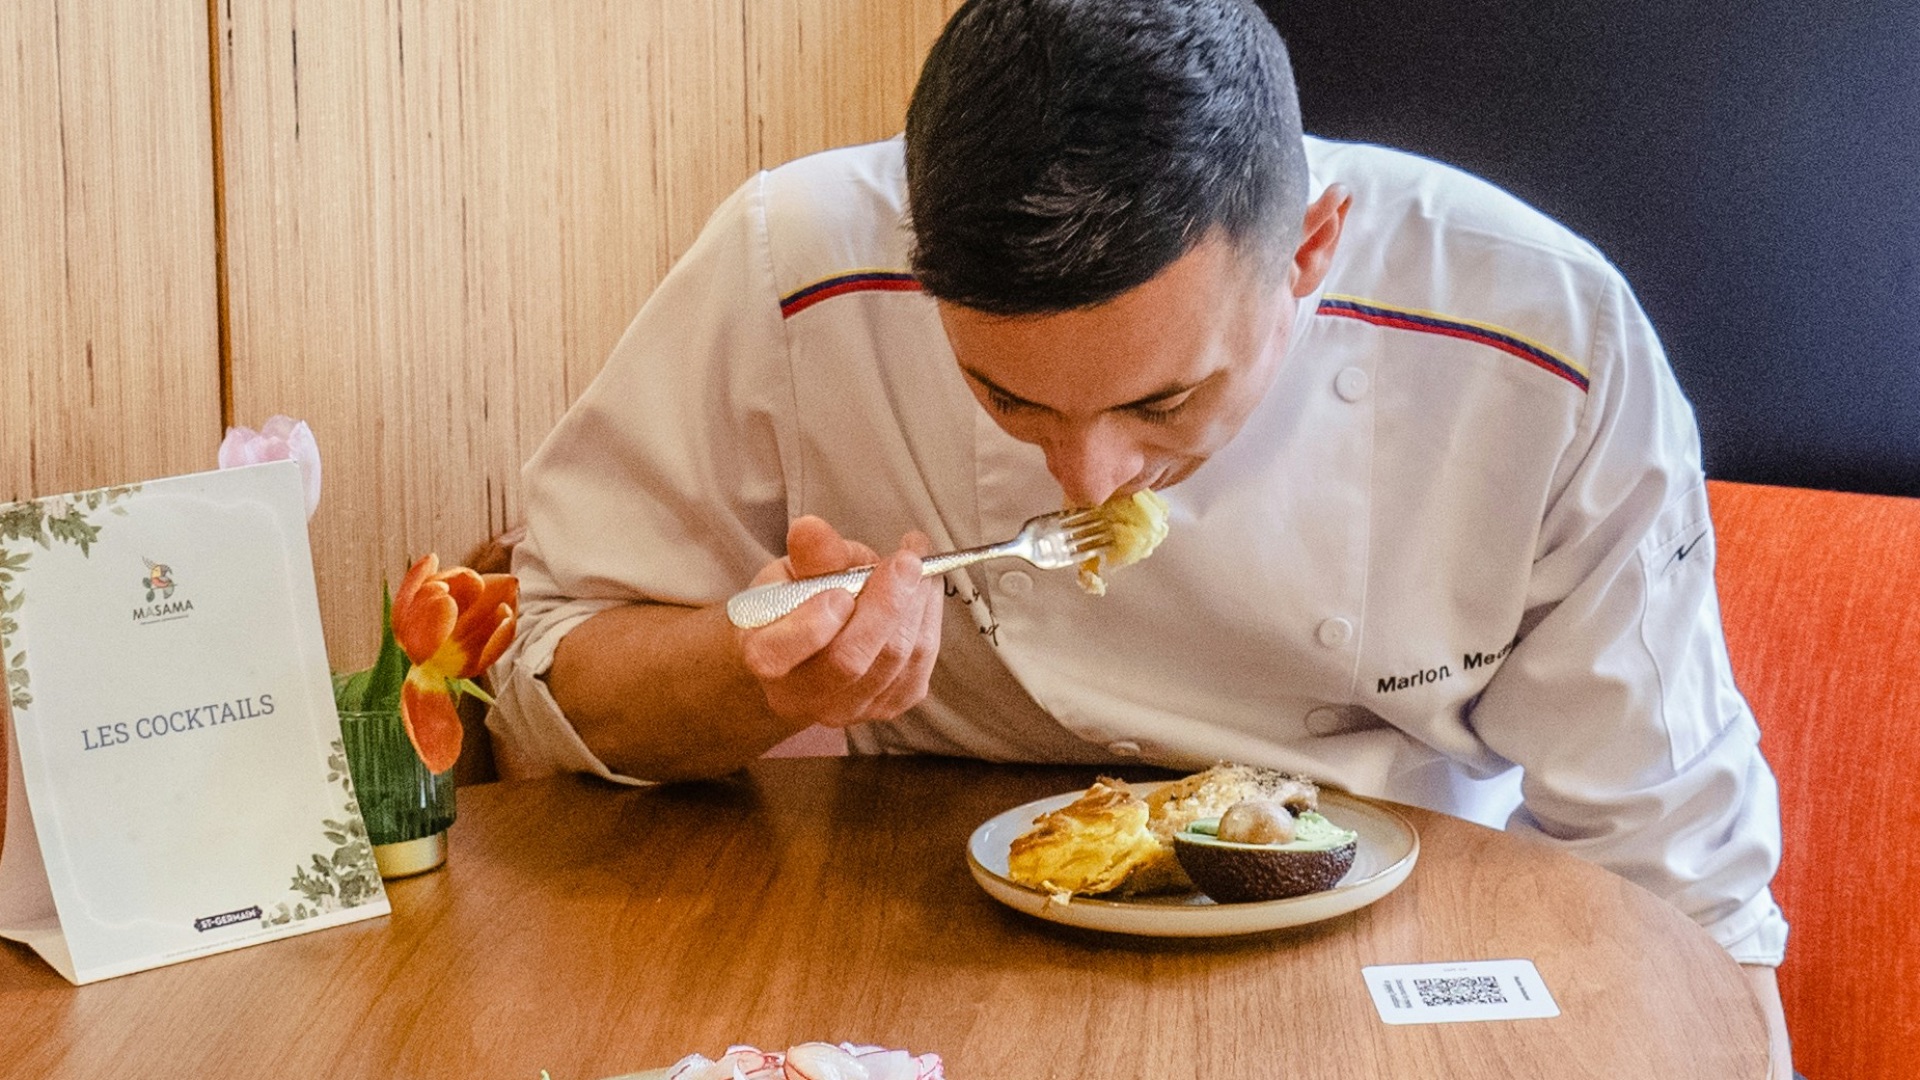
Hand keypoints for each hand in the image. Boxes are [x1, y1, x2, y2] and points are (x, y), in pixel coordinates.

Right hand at [737, 516, 942, 730]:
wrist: (815, 646)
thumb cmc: (799, 603)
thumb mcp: (793, 571)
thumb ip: (809, 556)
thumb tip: (810, 529)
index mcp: (762, 656)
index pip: (775, 655)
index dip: (811, 626)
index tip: (839, 591)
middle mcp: (801, 696)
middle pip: (849, 661)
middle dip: (885, 605)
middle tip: (907, 560)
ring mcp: (847, 709)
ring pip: (893, 660)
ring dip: (916, 606)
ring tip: (918, 565)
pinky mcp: (887, 707)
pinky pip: (919, 666)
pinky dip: (928, 622)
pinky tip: (924, 592)